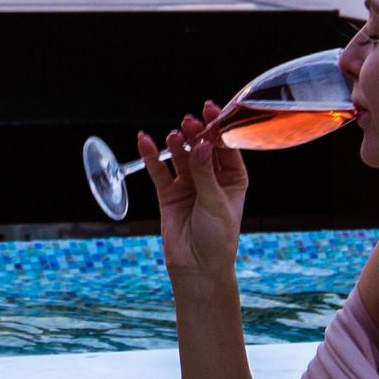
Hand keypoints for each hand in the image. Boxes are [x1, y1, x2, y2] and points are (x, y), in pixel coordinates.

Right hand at [144, 100, 247, 280]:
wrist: (197, 268)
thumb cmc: (218, 239)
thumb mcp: (216, 204)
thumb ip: (205, 174)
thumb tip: (200, 145)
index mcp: (233, 179)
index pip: (226, 147)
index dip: (219, 128)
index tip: (212, 110)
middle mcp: (210, 178)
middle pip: (202, 147)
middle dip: (196, 133)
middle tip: (190, 123)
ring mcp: (189, 185)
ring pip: (181, 156)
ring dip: (177, 144)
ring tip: (174, 137)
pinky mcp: (168, 194)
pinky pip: (159, 171)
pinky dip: (152, 156)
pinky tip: (145, 141)